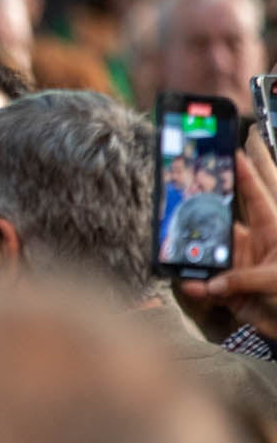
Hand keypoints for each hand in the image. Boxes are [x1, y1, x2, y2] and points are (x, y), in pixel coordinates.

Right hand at [179, 132, 276, 336]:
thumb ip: (243, 279)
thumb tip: (208, 283)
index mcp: (272, 230)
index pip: (256, 195)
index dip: (244, 173)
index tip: (230, 152)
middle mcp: (252, 244)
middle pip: (223, 219)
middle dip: (204, 206)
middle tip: (183, 191)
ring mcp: (240, 266)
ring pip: (209, 254)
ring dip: (193, 255)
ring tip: (175, 250)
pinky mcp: (231, 290)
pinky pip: (207, 286)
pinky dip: (197, 288)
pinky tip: (190, 285)